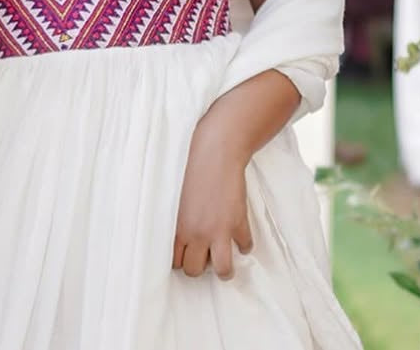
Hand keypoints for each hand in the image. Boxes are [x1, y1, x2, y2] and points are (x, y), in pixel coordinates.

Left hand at [173, 106, 252, 279]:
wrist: (216, 150)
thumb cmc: (191, 165)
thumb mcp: (174, 193)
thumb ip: (175, 216)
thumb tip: (176, 233)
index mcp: (178, 226)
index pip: (175, 262)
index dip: (180, 259)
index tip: (185, 253)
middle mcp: (197, 233)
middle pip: (194, 270)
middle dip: (199, 265)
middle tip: (203, 254)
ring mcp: (220, 230)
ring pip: (223, 270)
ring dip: (224, 268)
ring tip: (223, 259)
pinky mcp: (239, 223)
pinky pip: (245, 246)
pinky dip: (244, 244)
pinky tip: (240, 236)